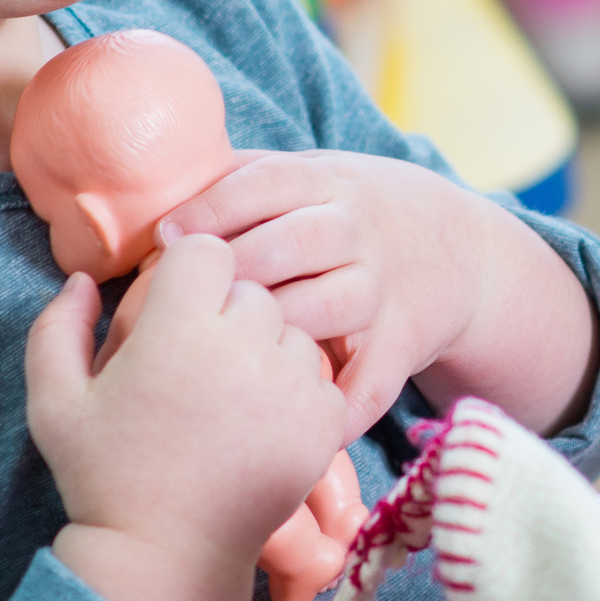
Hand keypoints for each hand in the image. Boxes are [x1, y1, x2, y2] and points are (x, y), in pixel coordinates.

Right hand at [26, 234, 347, 600]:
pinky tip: (260, 421)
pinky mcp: (324, 422)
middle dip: (226, 311)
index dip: (187, 274)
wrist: (168, 557)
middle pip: (252, 287)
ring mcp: (292, 384)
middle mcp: (244, 345)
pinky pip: (322, 375)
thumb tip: (86, 280)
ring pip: (291, 328)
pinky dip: (298, 389)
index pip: (206, 251)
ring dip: (266, 347)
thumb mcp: (54, 402)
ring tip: (231, 394)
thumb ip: (57, 328)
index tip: (172, 311)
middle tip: (197, 362)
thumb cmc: (104, 476)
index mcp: (178, 328)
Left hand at [162, 152, 591, 440]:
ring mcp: (385, 289)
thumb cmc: (342, 215)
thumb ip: (238, 182)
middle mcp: (360, 230)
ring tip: (228, 362)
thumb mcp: (306, 177)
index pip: (267, 184)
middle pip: (298, 243)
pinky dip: (333, 410)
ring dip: (280, 333)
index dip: (213, 209)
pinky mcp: (403, 344)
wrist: (452, 247)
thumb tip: (147, 197)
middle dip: (239, 269)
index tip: (166, 239)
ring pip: (334, 308)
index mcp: (326, 181)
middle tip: (187, 303)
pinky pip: (370, 383)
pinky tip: (285, 423)